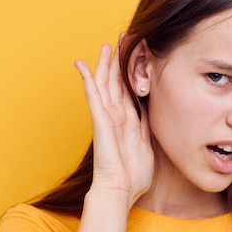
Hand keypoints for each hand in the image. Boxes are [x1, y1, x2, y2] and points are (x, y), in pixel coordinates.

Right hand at [74, 36, 153, 209]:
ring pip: (104, 84)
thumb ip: (146, 128)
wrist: (120, 191)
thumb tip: (150, 113)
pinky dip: (87, 79)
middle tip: (121, 41)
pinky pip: (93, 96)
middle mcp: (116, 116)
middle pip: (115, 82)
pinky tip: (82, 65)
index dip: (130, 73)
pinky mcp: (100, 121)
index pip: (128, 91)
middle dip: (118, 61)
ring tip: (106, 46)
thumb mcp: (147, 146)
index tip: (134, 56)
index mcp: (128, 122)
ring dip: (104, 64)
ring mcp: (106, 118)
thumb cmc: (132, 177)